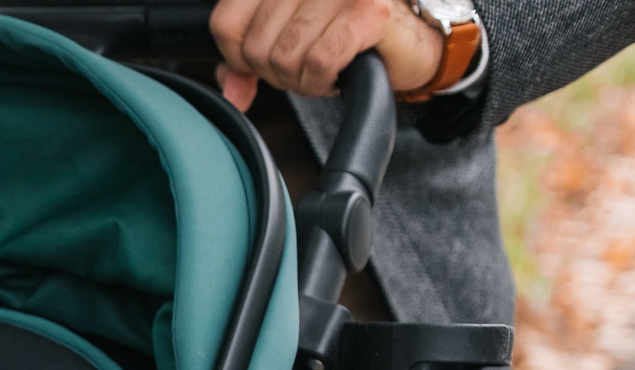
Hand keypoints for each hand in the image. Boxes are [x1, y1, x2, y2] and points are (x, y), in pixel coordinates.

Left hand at [208, 0, 445, 106]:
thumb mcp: (288, 43)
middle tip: (305, 68)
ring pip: (285, 56)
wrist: (409, 43)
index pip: (226, 21)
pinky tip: (337, 73)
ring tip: (324, 69)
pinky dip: (322, 80)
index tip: (263, 64)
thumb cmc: (347, 37)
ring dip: (302, 80)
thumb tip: (230, 92)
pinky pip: (317, 61)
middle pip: (256, 47)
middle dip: (277, 74)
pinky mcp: (366, 12)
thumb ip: (249, 62)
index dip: (238, 56)